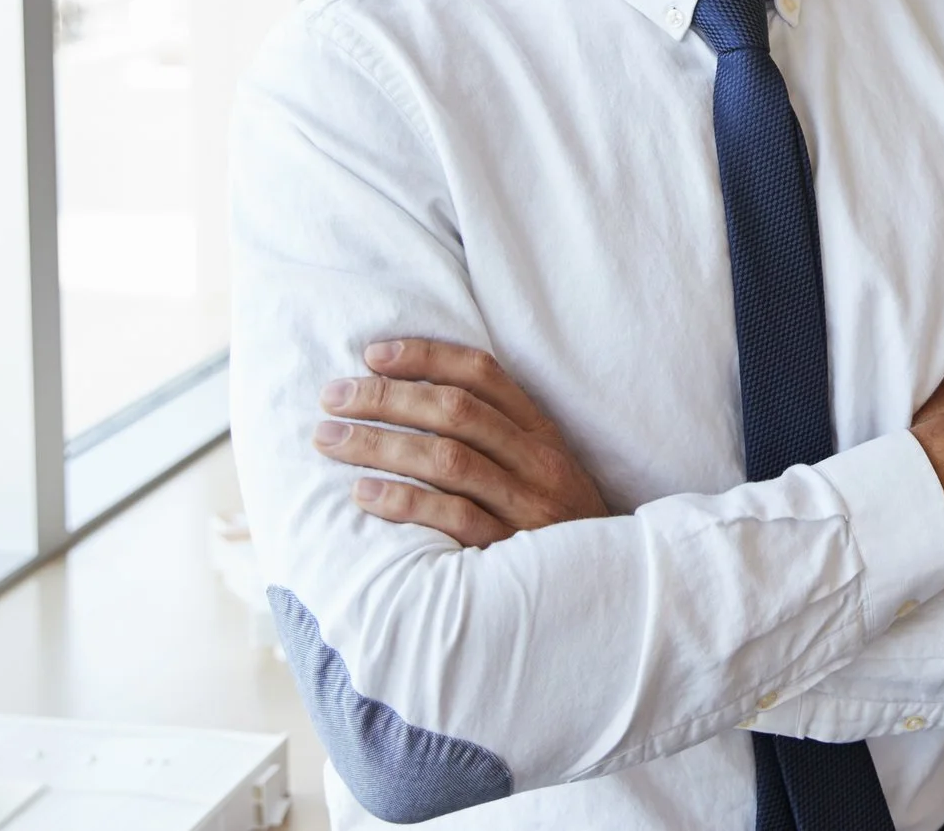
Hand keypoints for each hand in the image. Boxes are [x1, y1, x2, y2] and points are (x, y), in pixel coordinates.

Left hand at [316, 338, 609, 547]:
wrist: (613, 589)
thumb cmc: (559, 524)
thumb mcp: (544, 469)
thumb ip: (499, 436)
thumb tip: (417, 399)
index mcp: (542, 432)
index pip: (482, 375)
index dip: (426, 357)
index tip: (372, 354)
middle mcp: (537, 462)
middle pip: (455, 412)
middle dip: (386, 398)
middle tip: (332, 396)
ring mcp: (526, 506)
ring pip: (448, 459)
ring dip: (381, 444)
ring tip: (330, 438)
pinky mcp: (510, 551)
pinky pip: (452, 518)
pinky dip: (404, 502)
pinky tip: (362, 493)